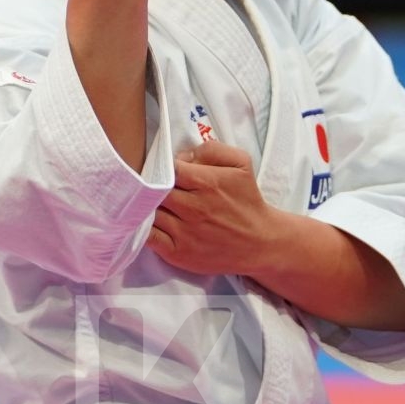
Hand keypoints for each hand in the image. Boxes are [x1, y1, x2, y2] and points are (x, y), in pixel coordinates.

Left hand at [149, 139, 290, 275]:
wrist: (259, 243)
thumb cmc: (247, 201)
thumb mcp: (241, 164)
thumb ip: (211, 150)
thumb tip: (183, 156)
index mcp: (207, 183)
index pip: (169, 168)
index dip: (165, 167)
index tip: (168, 171)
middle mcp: (193, 208)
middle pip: (155, 189)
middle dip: (154, 185)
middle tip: (157, 187)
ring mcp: (184, 233)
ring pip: (149, 212)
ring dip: (148, 206)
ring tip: (156, 204)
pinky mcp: (178, 253)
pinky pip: (149, 237)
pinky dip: (145, 228)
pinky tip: (151, 223)